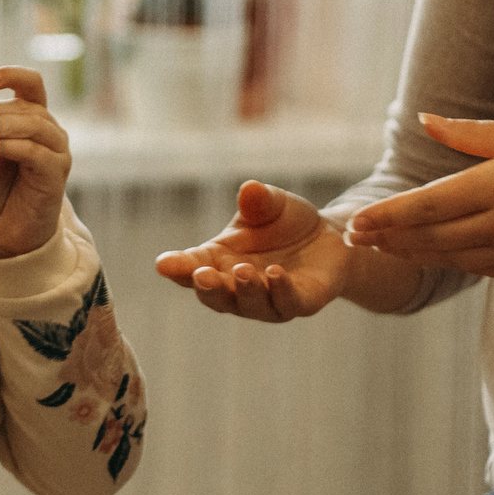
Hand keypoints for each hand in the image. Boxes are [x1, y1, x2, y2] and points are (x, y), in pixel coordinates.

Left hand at [0, 67, 70, 259]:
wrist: (3, 232)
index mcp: (31, 119)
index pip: (31, 84)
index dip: (12, 75)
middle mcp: (49, 131)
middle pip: (27, 105)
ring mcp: (57, 151)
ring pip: (35, 124)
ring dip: (3, 126)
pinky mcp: (57, 173)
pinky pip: (37, 151)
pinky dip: (13, 146)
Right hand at [152, 181, 351, 321]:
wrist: (329, 237)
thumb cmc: (285, 222)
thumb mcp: (271, 204)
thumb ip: (258, 200)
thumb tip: (250, 189)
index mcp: (218, 261)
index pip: (190, 268)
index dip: (177, 267)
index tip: (163, 263)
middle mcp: (238, 287)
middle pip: (215, 296)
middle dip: (208, 287)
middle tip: (200, 274)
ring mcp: (268, 301)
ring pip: (249, 305)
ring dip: (244, 290)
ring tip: (243, 270)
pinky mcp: (300, 303)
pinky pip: (287, 303)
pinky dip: (280, 291)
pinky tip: (276, 274)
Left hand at [342, 115, 493, 277]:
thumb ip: (469, 134)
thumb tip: (422, 121)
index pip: (426, 206)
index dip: (386, 216)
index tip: (356, 221)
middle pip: (428, 237)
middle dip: (387, 238)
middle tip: (355, 236)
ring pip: (447, 257)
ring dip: (409, 252)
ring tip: (380, 246)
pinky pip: (473, 267)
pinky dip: (444, 260)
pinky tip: (424, 252)